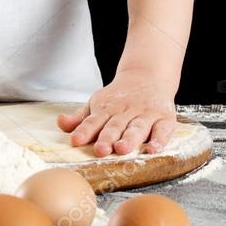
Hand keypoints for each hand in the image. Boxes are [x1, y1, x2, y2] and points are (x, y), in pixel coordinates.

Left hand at [56, 71, 177, 156]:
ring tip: (122, 148)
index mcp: (107, 109)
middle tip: (100, 150)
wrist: (148, 75)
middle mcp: (125, 112)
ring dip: (130, 138)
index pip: (93, 121)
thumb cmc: (119, 97)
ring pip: (137, 128)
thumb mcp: (97, 103)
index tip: (76, 141)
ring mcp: (145, 114)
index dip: (84, 131)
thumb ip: (80, 118)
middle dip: (107, 138)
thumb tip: (60, 123)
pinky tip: (153, 149)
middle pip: (115, 126)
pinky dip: (159, 140)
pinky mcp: (164, 119)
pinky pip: (163, 131)